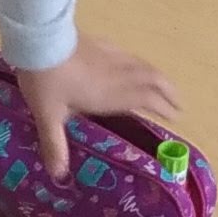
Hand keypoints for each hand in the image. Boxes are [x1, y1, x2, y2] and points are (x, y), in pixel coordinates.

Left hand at [11, 40, 181, 181]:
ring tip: (162, 84)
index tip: (176, 115)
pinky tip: (130, 62)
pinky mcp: (99, 43)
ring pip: (142, 65)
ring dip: (157, 76)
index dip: (164, 107)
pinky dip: (136, 62)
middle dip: (168, 91)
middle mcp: (117, 75)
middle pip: (153, 79)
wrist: (39, 40)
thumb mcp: (48, 115)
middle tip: (177, 102)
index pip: (147, 99)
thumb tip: (59, 175)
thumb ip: (55, 144)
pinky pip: (126, 54)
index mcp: (110, 94)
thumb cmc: (46, 80)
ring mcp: (110, 55)